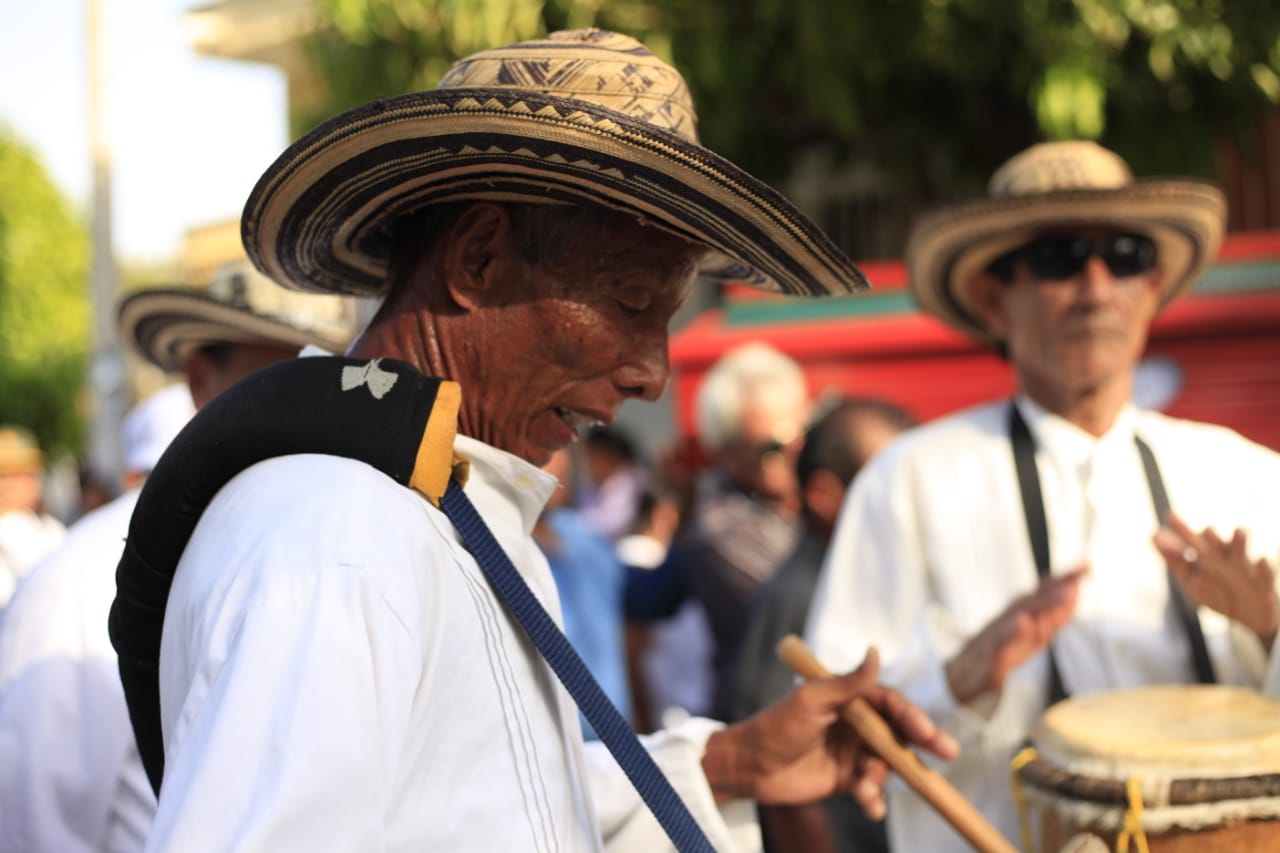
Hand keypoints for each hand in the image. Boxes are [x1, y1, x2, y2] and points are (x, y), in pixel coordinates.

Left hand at [700, 649, 957, 818]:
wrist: (749, 767)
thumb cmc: (775, 726)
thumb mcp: (811, 701)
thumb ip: (847, 683)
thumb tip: (876, 651)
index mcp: (849, 698)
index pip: (890, 702)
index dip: (912, 715)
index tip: (927, 731)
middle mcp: (856, 723)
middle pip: (898, 732)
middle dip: (922, 743)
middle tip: (946, 752)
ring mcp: (853, 751)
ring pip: (886, 764)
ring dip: (881, 778)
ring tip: (863, 788)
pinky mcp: (846, 779)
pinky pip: (871, 789)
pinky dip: (873, 798)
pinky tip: (869, 807)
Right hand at [945, 567, 1086, 704]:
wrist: (963, 677)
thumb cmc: (998, 652)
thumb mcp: (1030, 636)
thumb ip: (1051, 617)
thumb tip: (1075, 595)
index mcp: (1019, 614)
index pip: (1044, 595)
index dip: (1065, 580)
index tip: (1087, 566)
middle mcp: (1008, 619)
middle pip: (1035, 599)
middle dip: (1058, 586)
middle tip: (1081, 572)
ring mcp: (997, 635)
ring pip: (1020, 616)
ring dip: (1043, 603)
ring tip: (1066, 593)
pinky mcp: (990, 656)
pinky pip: (1001, 642)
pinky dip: (1013, 631)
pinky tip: (1024, 622)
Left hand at [1154, 511, 1279, 648]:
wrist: (1249, 616)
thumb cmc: (1217, 592)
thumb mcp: (1191, 579)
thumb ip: (1175, 559)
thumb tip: (1153, 535)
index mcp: (1207, 556)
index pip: (1192, 540)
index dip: (1181, 530)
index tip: (1169, 516)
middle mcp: (1225, 558)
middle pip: (1216, 544)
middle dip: (1211, 537)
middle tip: (1206, 530)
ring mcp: (1245, 570)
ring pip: (1241, 553)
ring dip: (1239, 543)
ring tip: (1239, 531)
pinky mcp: (1263, 585)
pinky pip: (1266, 576)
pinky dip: (1264, 568)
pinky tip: (1262, 560)